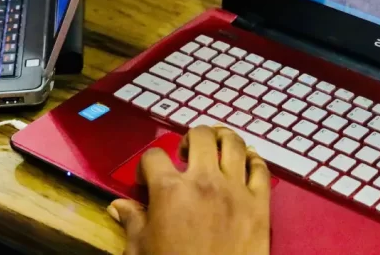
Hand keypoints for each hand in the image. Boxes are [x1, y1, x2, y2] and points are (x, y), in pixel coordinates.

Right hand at [110, 126, 270, 254]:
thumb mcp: (141, 251)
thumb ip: (132, 222)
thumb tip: (118, 207)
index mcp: (170, 190)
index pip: (153, 157)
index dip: (146, 166)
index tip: (146, 179)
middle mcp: (204, 180)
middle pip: (199, 136)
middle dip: (189, 140)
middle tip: (185, 155)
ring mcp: (235, 189)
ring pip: (234, 143)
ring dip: (222, 138)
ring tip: (216, 146)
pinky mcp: (259, 203)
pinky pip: (261, 168)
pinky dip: (254, 160)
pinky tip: (248, 161)